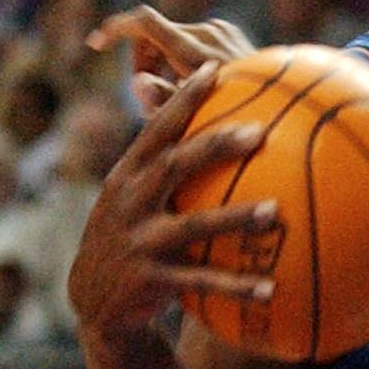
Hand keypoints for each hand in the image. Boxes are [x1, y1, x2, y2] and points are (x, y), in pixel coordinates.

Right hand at [67, 62, 278, 341]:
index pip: (156, 130)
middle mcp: (128, 203)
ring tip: (275, 211)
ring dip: (234, 218)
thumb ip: (167, 164)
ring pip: (191, 226)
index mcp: (127, 176)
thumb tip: (216, 120)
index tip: (215, 68)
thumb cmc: (132, 235)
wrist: (93, 300)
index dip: (182, 98)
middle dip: (214, 146)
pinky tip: (271, 288)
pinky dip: (235, 285)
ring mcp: (138, 242)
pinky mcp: (149, 281)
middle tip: (259, 132)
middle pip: (173, 166)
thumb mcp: (135, 197)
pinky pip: (199, 282)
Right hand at [89, 5, 255, 115]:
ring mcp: (221, 29)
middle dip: (142, 61)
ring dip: (162, 62)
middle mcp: (209, 32)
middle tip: (147, 95)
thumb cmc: (238, 122)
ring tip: (173, 97)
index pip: (144, 22)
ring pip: (171, 37)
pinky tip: (189, 86)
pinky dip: (181, 58)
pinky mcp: (228, 32)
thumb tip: (139, 82)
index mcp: (196, 51)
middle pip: (152, 34)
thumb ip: (163, 100)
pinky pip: (191, 39)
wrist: (283, 105)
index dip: (115, 28)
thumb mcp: (194, 118)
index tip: (97, 44)